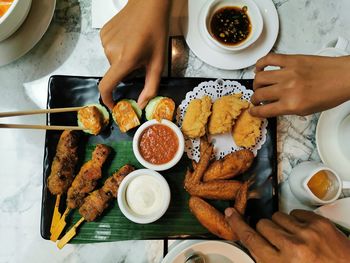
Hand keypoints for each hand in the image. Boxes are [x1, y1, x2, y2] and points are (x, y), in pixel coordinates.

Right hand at [99, 0, 169, 108]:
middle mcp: (111, 51)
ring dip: (122, 60)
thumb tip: (141, 105)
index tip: (113, 104)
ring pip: (112, 61)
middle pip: (115, 73)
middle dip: (126, 72)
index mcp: (125, 60)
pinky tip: (128, 40)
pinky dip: (118, 50)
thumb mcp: (158, 63)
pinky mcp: (102, 33)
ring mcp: (104, 41)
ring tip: (135, 47)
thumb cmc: (156, 32)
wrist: (149, 5)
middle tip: (140, 61)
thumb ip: (150, 87)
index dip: (107, 99)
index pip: (106, 86)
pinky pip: (109, 49)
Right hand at [225, 208, 349, 262]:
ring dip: (282, 226)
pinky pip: (295, 212)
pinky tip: (304, 233)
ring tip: (294, 239)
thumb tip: (253, 241)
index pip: (250, 239)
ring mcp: (307, 233)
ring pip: (278, 216)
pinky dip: (297, 221)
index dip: (237, 225)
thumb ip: (266, 259)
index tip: (231, 214)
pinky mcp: (320, 223)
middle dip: (267, 232)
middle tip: (278, 243)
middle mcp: (293, 247)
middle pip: (263, 225)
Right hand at [250, 54, 349, 116]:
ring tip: (259, 85)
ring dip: (256, 84)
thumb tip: (272, 107)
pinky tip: (259, 68)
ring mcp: (288, 72)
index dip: (255, 112)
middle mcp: (287, 89)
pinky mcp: (291, 60)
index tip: (252, 111)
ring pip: (260, 78)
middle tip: (257, 99)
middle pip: (259, 94)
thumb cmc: (330, 94)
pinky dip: (260, 64)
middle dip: (255, 99)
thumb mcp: (307, 110)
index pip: (265, 110)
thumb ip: (287, 109)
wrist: (344, 77)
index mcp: (292, 104)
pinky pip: (268, 59)